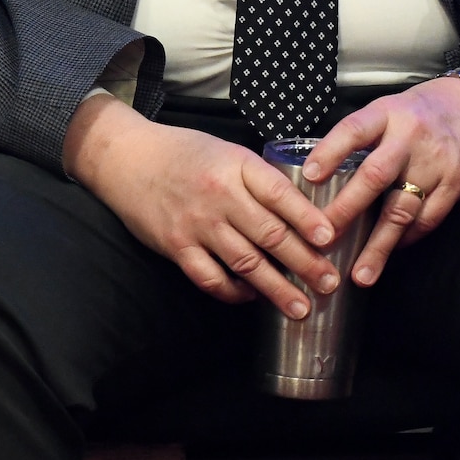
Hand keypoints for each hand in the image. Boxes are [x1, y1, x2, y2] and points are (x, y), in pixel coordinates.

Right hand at [63, 95, 339, 316]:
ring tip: (300, 307)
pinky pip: (209, 277)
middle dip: (304, 263)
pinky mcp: (175, 246)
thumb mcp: (229, 153)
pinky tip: (252, 297)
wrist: (128, 159)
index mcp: (239, 166)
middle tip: (329, 283)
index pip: (281, 194)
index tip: (331, 238)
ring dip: (275, 289)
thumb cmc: (186, 153)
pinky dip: (233, 292)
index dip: (308, 218)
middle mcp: (220, 196)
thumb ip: (261, 179)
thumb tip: (303, 209)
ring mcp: (197, 224)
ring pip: (245, 262)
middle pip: (270, 234)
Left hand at [306, 46, 459, 287]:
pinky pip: (429, 218)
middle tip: (324, 239)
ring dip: (379, 245)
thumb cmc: (426, 110)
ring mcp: (436, 161)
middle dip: (347, 210)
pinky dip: (408, 238)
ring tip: (361, 274)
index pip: (354, 130)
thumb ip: (365, 139)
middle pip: (375, 176)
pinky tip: (393, 249)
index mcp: (389, 113)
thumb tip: (323, 177)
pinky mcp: (456, 182)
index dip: (330, 152)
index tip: (310, 177)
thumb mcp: (392, 109)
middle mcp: (411, 136)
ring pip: (403, 208)